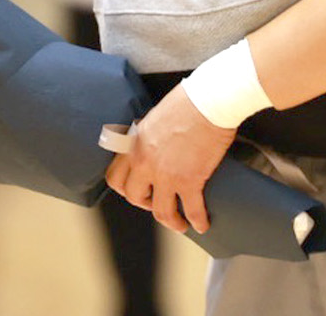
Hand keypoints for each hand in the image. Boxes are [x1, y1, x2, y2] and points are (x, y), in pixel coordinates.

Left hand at [105, 85, 236, 234]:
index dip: (126, 189)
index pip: (116, 178)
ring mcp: (166, 175)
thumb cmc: (188, 101)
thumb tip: (155, 144)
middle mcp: (145, 163)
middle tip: (158, 205)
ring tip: (181, 225)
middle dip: (146, 205)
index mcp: (134, 145)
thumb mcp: (155, 117)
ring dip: (172, 222)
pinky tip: (203, 224)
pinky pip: (192, 210)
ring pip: (161, 212)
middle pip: (135, 198)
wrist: (210, 102)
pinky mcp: (190, 181)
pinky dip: (198, 221)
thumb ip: (149, 136)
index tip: (137, 191)